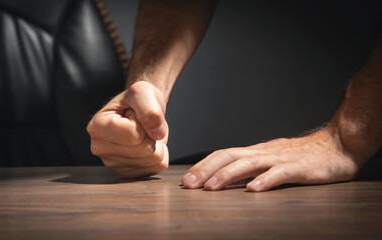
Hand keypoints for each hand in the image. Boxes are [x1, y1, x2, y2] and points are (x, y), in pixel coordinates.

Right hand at [87, 81, 168, 177]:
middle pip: (145, 149)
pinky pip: (158, 167)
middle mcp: (100, 148)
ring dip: (156, 143)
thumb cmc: (135, 101)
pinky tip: (145, 144)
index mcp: (97, 127)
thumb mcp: (142, 92)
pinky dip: (160, 153)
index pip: (133, 134)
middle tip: (140, 125)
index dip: (142, 121)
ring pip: (154, 159)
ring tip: (142, 133)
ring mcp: (113, 164)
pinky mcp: (128, 173)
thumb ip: (150, 110)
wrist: (138, 110)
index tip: (132, 115)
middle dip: (150, 133)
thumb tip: (158, 134)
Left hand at [181, 129, 359, 191]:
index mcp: (255, 152)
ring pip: (248, 163)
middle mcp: (263, 152)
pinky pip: (280, 173)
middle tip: (188, 184)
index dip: (203, 166)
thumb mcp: (270, 160)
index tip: (186, 180)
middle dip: (206, 170)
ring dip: (227, 175)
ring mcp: (280, 158)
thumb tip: (224, 180)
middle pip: (229, 156)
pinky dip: (265, 181)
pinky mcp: (299, 167)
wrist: (337, 144)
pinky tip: (253, 190)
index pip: (223, 155)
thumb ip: (251, 168)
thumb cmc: (301, 156)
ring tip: (211, 187)